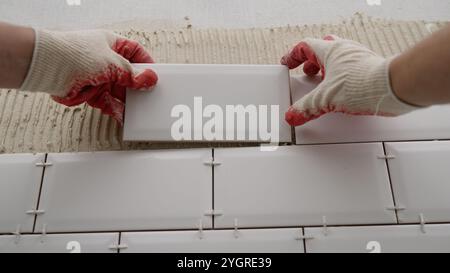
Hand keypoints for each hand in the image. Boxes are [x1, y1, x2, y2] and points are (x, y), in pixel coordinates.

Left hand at [20, 29, 157, 124]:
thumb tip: (150, 79)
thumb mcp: (112, 63)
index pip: (135, 52)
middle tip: (148, 94)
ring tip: (139, 109)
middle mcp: (105, 60)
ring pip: (119, 91)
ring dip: (128, 100)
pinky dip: (116, 110)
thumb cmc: (75, 55)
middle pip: (129, 75)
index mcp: (111, 44)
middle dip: (138, 86)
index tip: (156, 75)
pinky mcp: (90, 92)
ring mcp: (98, 77)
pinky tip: (124, 115)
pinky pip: (108, 103)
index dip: (146, 63)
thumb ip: (132, 74)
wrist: (48, 68)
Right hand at [281, 35, 419, 125]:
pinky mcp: (370, 69)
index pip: (305, 47)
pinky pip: (351, 68)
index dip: (293, 56)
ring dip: (327, 69)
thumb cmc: (363, 84)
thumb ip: (306, 107)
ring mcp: (359, 58)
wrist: (393, 88)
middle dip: (312, 62)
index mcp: (331, 51)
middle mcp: (345, 51)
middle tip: (307, 71)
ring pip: (338, 58)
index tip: (288, 63)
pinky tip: (343, 90)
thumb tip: (294, 114)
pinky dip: (342, 77)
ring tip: (324, 82)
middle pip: (322, 50)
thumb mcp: (325, 99)